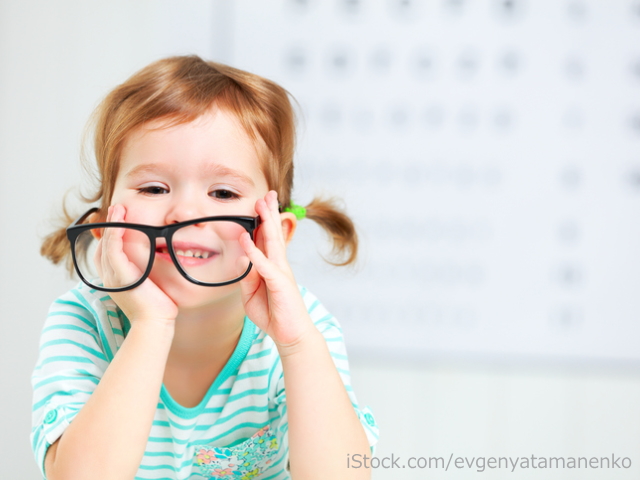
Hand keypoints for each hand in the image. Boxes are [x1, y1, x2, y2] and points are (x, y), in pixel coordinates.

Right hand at [95, 205, 177, 325]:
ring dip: (112, 225)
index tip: (118, 219)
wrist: (156, 322)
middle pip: (102, 246)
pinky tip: (120, 222)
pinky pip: (113, 251)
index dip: (110, 235)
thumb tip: (156, 255)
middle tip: (116, 209)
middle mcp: (109, 278)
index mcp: (114, 279)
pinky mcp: (120, 277)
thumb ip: (147, 270)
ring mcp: (112, 278)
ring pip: (107, 245)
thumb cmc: (157, 307)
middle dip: (109, 225)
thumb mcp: (150, 283)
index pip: (105, 252)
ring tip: (117, 209)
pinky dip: (115, 234)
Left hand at [239, 191, 315, 348]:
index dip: (264, 221)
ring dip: (266, 223)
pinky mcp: (279, 283)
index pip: (267, 239)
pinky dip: (254, 252)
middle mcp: (278, 265)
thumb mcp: (251, 294)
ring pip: (272, 243)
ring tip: (261, 205)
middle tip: (266, 194)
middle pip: (273, 234)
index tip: (260, 204)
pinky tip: (247, 240)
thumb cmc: (273, 313)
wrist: (290, 333)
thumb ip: (247, 277)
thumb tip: (242, 259)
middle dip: (269, 213)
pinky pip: (264, 265)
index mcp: (272, 266)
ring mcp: (280, 272)